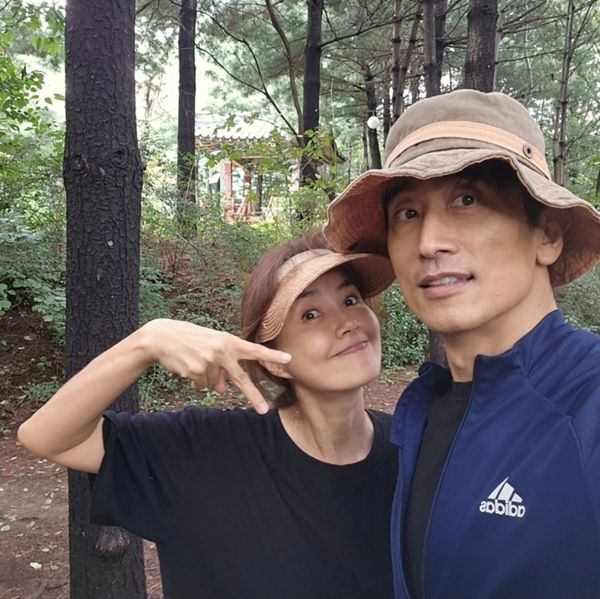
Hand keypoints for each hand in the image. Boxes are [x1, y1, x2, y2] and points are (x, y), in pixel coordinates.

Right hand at [139, 319, 290, 413]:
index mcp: (229, 341)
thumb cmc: (190, 340)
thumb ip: (222, 366)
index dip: (271, 356)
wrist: (162, 337)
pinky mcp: (196, 371)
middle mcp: (222, 350)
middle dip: (253, 395)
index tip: (288, 359)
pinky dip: (195, 380)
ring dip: (206, 378)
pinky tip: (186, 366)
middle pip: (241, 378)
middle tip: (264, 410)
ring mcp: (210, 361)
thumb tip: (224, 390)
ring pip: (215, 383)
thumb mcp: (210, 348)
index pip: (254, 350)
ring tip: (194, 361)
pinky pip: (201, 385)